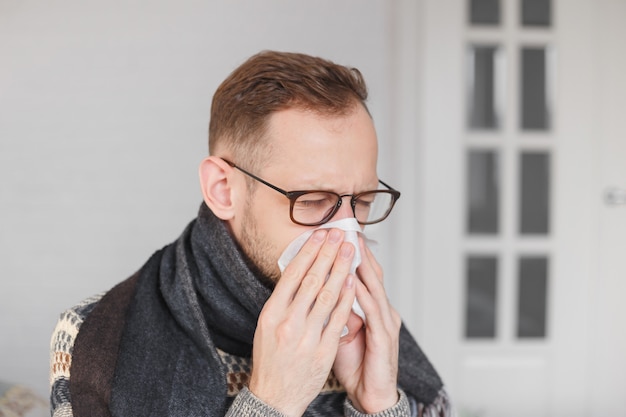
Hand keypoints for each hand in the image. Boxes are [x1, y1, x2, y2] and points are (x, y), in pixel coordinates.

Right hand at [248, 228, 356, 416]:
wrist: (275, 396)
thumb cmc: (270, 359)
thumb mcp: (266, 325)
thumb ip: (282, 300)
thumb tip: (298, 271)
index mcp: (271, 313)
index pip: (292, 274)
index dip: (309, 252)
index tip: (320, 235)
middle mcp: (288, 322)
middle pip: (312, 280)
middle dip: (328, 253)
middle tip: (339, 234)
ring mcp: (307, 336)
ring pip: (328, 295)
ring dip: (341, 269)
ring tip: (350, 250)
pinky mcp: (324, 350)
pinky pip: (338, 318)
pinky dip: (347, 298)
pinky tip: (353, 281)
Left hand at [332, 237, 401, 413]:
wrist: (371, 394)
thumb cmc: (356, 364)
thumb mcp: (340, 330)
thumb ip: (334, 309)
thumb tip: (318, 290)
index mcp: (372, 307)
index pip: (362, 273)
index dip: (351, 253)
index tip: (337, 234)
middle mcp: (382, 309)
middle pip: (371, 273)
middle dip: (357, 251)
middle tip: (345, 230)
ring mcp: (386, 321)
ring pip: (373, 286)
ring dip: (360, 265)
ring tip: (349, 246)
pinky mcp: (385, 336)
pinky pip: (372, 311)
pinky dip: (362, 294)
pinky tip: (352, 280)